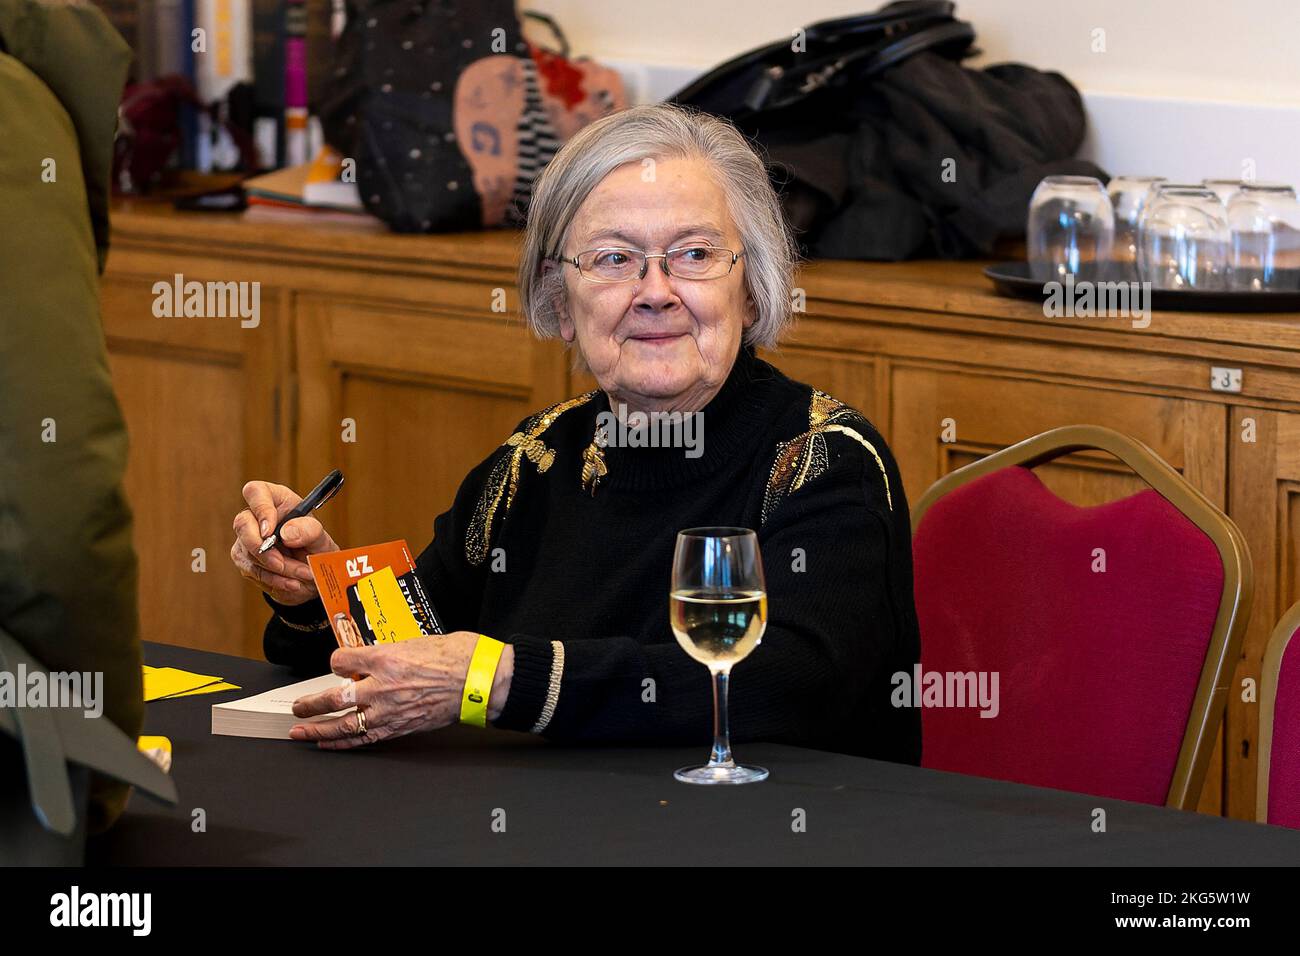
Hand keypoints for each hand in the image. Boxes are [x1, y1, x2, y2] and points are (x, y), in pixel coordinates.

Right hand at [230, 480, 340, 605]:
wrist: (312, 576)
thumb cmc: (316, 548)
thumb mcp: (321, 539)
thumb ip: (309, 531)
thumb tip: (286, 533)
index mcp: (277, 500)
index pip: (256, 492)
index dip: (260, 509)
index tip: (270, 531)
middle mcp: (257, 516)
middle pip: (242, 524)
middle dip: (263, 549)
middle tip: (282, 563)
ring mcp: (247, 538)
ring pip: (249, 552)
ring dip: (278, 568)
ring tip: (303, 575)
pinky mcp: (244, 558)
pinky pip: (253, 570)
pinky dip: (274, 579)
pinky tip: (293, 583)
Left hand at [288, 632, 515, 749]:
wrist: (481, 680)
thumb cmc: (457, 655)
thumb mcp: (416, 640)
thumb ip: (389, 651)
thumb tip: (371, 657)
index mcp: (386, 657)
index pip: (342, 660)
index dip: (336, 661)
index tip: (337, 663)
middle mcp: (383, 686)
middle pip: (334, 697)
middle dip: (310, 703)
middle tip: (298, 706)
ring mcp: (390, 710)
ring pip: (344, 724)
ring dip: (317, 729)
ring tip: (300, 731)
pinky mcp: (400, 727)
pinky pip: (365, 738)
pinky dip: (343, 742)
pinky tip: (329, 743)